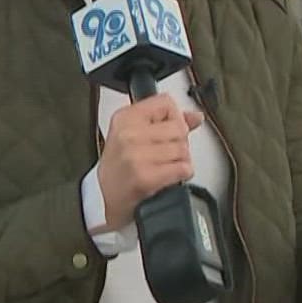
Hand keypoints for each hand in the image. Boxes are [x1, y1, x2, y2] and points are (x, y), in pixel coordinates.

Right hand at [96, 95, 204, 232]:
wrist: (106, 199)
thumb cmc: (120, 167)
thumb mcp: (134, 134)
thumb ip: (166, 121)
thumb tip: (196, 117)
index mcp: (125, 118)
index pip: (166, 103)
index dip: (174, 117)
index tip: (165, 130)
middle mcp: (129, 134)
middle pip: (179, 127)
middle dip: (179, 142)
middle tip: (164, 154)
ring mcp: (136, 156)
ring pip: (183, 149)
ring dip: (180, 161)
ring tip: (164, 166)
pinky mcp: (145, 177)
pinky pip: (182, 168)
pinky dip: (181, 174)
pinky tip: (168, 177)